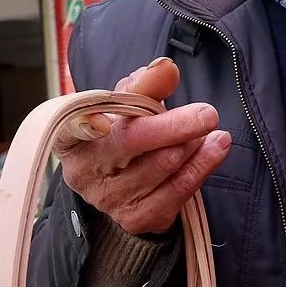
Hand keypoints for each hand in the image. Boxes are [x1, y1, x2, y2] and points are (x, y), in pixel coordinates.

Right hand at [53, 57, 231, 233]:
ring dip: (193, 144)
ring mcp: (108, 200)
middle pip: (130, 142)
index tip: (104, 122)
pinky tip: (215, 150)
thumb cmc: (123, 132)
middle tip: (208, 113)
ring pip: (161, 166)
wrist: (127, 183)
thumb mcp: (128, 104)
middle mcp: (83, 172)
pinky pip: (177, 192)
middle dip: (173, 126)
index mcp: (70, 136)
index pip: (73, 127)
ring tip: (211, 130)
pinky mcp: (135, 218)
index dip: (87, 125)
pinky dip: (202, 167)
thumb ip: (146, 84)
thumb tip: (167, 68)